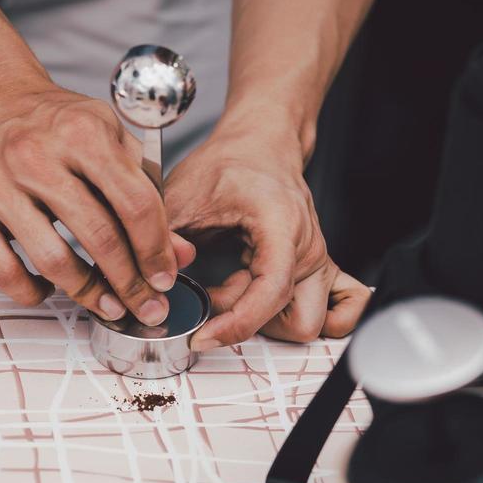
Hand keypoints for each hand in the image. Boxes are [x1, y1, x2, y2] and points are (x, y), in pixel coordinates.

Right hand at [0, 79, 192, 324]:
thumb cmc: (58, 126)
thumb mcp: (110, 140)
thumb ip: (146, 193)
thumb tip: (179, 254)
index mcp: (81, 132)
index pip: (134, 202)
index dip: (155, 249)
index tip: (165, 278)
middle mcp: (34, 155)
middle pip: (97, 236)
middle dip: (129, 282)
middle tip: (145, 306)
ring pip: (52, 260)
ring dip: (86, 293)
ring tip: (106, 305)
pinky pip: (2, 271)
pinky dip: (30, 291)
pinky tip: (47, 289)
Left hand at [163, 114, 368, 349]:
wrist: (260, 146)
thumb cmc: (231, 164)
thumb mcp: (183, 194)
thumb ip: (165, 238)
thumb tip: (155, 280)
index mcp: (282, 226)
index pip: (271, 293)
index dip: (236, 324)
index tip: (202, 335)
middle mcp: (308, 249)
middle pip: (298, 322)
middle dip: (253, 323)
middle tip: (214, 297)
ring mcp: (317, 262)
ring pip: (306, 322)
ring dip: (266, 319)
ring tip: (232, 287)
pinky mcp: (316, 270)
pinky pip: (327, 314)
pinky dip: (291, 317)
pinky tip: (258, 297)